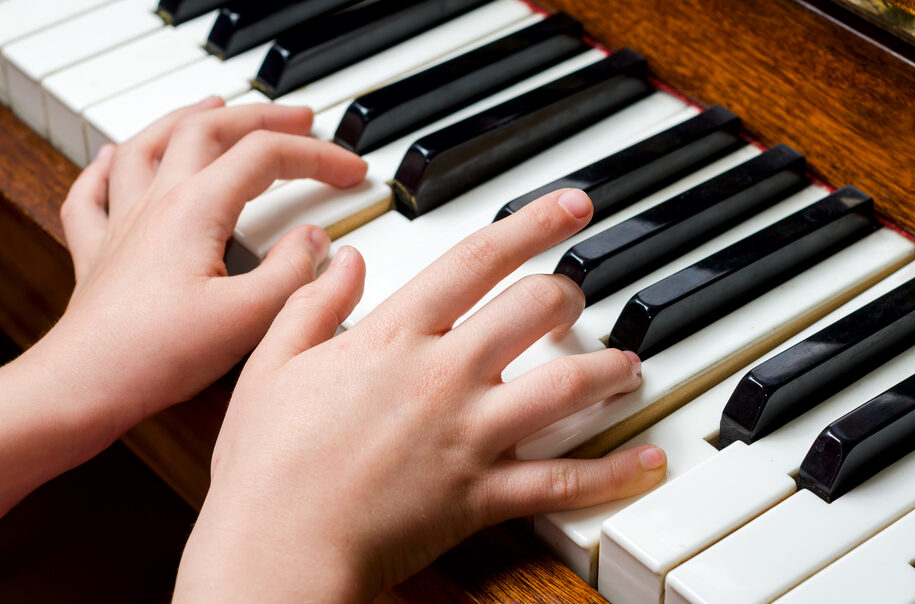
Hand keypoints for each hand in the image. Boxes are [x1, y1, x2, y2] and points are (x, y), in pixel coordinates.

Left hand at [49, 97, 366, 453]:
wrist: (84, 385)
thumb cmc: (158, 354)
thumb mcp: (250, 317)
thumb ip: (293, 272)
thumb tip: (313, 240)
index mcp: (196, 208)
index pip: (267, 156)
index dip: (317, 155)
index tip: (353, 171)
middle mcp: (156, 202)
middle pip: (210, 130)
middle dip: (263, 117)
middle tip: (302, 118)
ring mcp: (122, 223)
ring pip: (150, 144)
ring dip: (189, 117)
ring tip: (217, 104)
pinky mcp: (99, 253)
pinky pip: (93, 192)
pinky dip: (108, 164)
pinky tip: (116, 155)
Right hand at [176, 189, 665, 601]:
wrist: (277, 548)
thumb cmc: (267, 463)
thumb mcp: (272, 362)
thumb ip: (312, 300)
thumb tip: (343, 255)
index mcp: (393, 337)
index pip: (477, 259)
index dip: (532, 224)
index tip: (570, 205)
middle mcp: (443, 375)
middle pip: (533, 310)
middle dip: (567, 293)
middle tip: (576, 294)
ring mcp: (470, 435)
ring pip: (564, 387)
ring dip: (605, 369)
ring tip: (626, 364)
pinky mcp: (483, 494)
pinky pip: (563, 481)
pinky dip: (613, 474)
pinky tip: (647, 462)